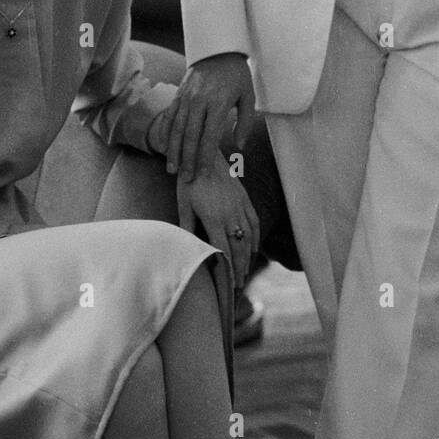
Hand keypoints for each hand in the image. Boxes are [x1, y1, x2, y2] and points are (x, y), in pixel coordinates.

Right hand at [161, 52, 255, 182]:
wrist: (217, 48)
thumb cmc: (236, 75)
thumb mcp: (248, 96)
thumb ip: (245, 122)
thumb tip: (240, 147)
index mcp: (219, 103)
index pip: (210, 136)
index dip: (206, 157)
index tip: (204, 174)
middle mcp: (200, 101)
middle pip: (191, 136)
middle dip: (188, 160)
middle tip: (186, 179)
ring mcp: (187, 97)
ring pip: (177, 129)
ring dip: (174, 151)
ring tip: (172, 169)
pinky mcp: (179, 94)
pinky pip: (170, 116)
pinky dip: (166, 133)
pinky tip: (164, 147)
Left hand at [175, 153, 260, 287]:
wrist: (203, 153)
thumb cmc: (188, 181)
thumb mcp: (184, 205)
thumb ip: (188, 228)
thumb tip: (188, 249)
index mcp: (214, 218)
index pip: (224, 250)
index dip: (228, 269)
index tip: (229, 284)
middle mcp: (230, 214)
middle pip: (238, 248)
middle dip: (239, 268)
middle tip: (238, 285)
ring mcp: (240, 205)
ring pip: (248, 237)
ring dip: (248, 257)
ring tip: (245, 271)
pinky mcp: (244, 198)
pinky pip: (253, 221)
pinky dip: (255, 237)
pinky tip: (254, 249)